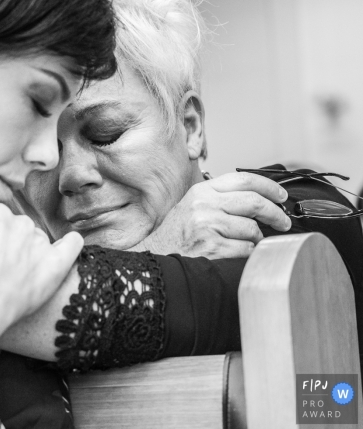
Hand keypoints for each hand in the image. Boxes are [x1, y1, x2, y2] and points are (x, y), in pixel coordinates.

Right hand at [0, 204, 83, 322]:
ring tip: (18, 274)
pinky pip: (71, 246)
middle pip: (17, 229)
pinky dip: (71, 244)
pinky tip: (71, 242)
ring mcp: (41, 244)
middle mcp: (21, 224)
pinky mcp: (55, 265)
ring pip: (38, 241)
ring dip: (31, 252)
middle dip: (8, 243)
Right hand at [135, 172, 291, 258]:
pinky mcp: (212, 248)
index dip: (269, 187)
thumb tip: (260, 197)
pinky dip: (247, 254)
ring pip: (252, 229)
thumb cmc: (177, 234)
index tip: (281, 196)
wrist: (154, 256)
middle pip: (254, 202)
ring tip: (247, 243)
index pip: (244, 180)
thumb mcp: (193, 206)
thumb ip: (220, 198)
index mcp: (202, 191)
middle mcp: (204, 205)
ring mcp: (207, 226)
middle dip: (275, 213)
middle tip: (283, 222)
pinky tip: (236, 254)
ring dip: (257, 239)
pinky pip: (246, 249)